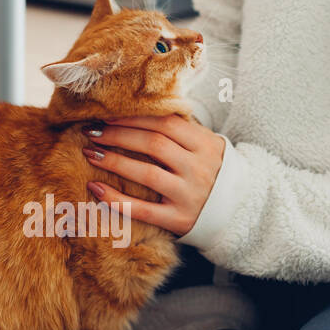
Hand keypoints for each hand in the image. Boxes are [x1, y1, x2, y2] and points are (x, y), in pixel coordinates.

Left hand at [82, 114, 224, 235]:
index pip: (165, 123)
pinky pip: (143, 210)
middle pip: (154, 144)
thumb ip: (179, 130)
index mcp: (204, 144)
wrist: (238, 210)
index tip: (106, 115)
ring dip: (114, 162)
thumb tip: (136, 110)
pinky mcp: (179, 219)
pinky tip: (95, 188)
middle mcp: (198, 168)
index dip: (133, 117)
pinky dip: (117, 200)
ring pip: (147, 175)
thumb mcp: (205, 145)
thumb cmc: (211, 171)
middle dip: (118, 135)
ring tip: (91, 153)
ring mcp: (189, 195)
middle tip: (91, 132)